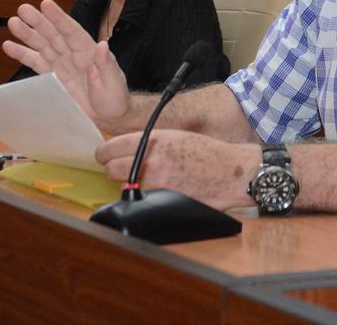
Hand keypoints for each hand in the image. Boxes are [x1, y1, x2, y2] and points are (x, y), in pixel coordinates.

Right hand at [3, 0, 130, 124]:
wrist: (107, 115)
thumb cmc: (115, 97)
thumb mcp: (114, 81)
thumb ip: (107, 64)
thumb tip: (102, 45)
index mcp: (88, 51)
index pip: (71, 31)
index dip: (58, 18)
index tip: (46, 4)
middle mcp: (72, 53)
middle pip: (53, 34)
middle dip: (38, 22)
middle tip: (23, 9)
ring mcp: (61, 64)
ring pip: (42, 45)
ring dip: (27, 34)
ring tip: (13, 23)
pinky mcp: (52, 77)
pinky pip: (36, 63)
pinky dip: (23, 55)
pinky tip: (9, 46)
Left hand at [97, 129, 256, 209]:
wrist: (232, 173)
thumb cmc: (207, 152)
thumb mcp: (175, 136)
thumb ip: (148, 141)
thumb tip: (123, 149)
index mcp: (154, 140)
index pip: (110, 148)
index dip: (104, 152)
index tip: (104, 155)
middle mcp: (152, 162)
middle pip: (110, 169)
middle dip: (113, 168)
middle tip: (120, 166)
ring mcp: (157, 184)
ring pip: (124, 185)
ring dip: (129, 182)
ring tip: (145, 177)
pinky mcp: (163, 201)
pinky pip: (142, 198)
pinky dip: (144, 194)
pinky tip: (156, 188)